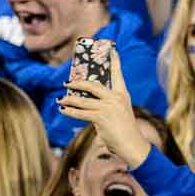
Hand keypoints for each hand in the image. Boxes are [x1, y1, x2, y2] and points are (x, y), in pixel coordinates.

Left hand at [58, 50, 150, 165]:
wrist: (133, 146)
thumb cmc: (126, 133)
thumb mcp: (119, 115)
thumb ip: (106, 108)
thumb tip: (87, 108)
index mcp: (123, 95)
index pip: (118, 74)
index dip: (115, 61)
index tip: (112, 50)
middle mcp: (116, 98)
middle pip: (92, 85)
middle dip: (77, 83)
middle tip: (67, 83)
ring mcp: (108, 107)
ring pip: (83, 100)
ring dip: (69, 100)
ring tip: (61, 99)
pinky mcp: (101, 117)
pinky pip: (81, 113)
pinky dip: (70, 112)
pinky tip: (63, 110)